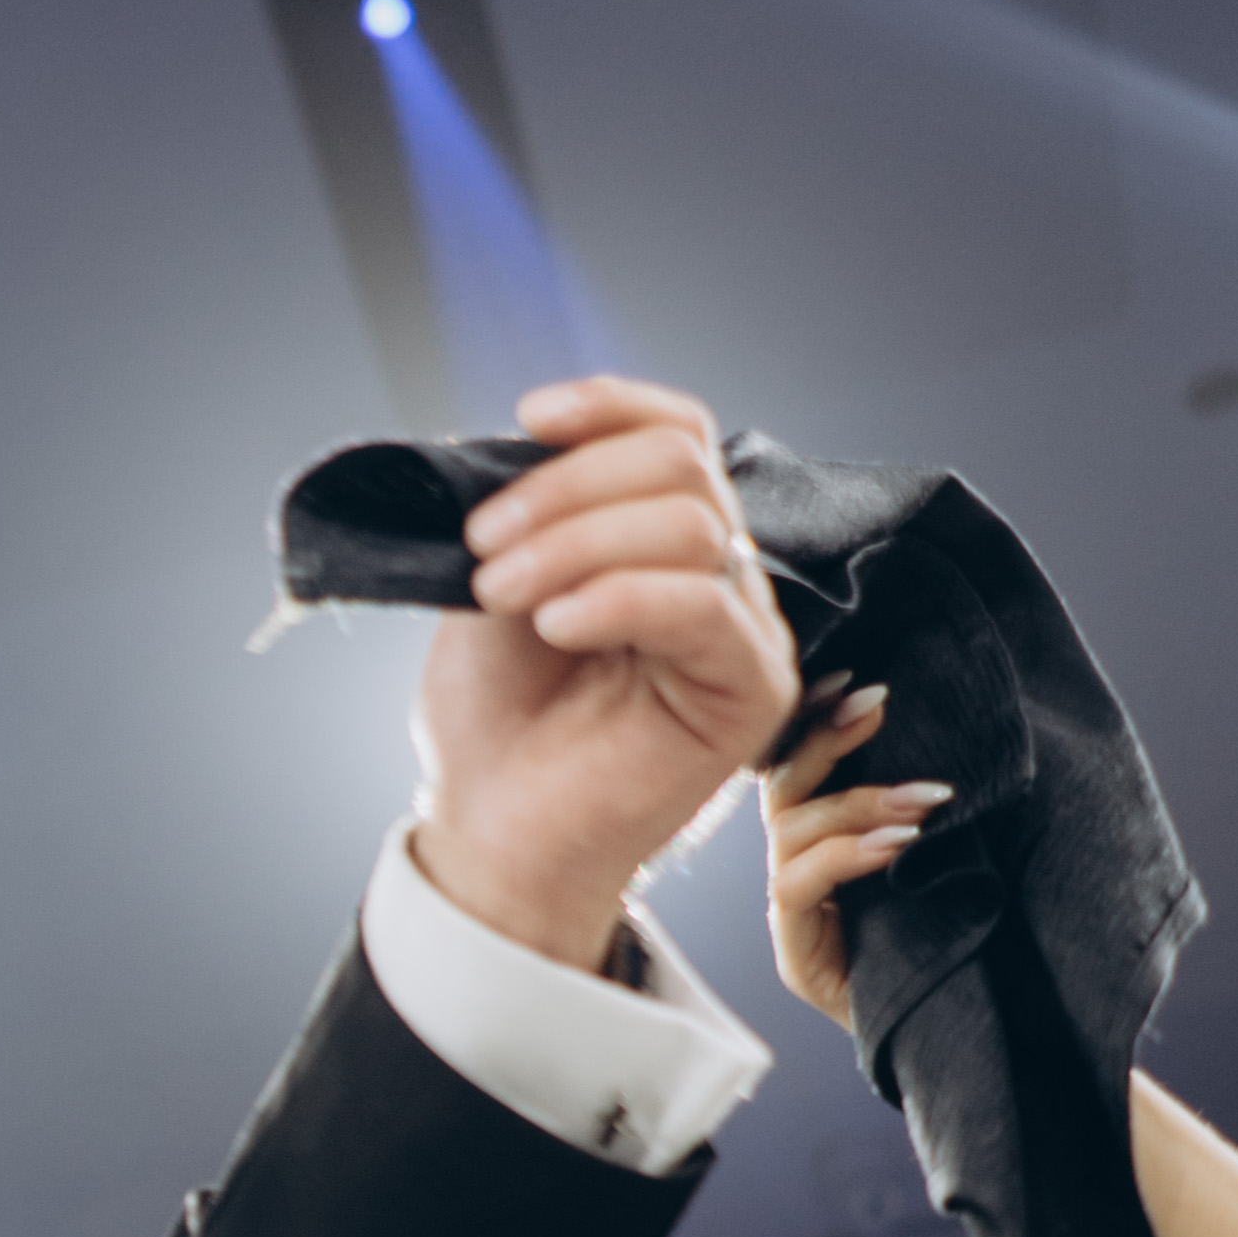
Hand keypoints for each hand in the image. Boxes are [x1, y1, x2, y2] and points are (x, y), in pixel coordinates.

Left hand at [410, 376, 800, 972]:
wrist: (492, 830)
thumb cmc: (496, 720)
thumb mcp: (494, 584)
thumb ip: (529, 513)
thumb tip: (531, 446)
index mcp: (659, 539)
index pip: (676, 432)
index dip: (610, 406)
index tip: (529, 418)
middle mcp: (716, 575)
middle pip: (680, 465)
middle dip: (567, 488)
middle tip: (485, 544)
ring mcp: (742, 630)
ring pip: (690, 524)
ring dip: (576, 542)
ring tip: (503, 593)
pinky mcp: (753, 691)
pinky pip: (702, 605)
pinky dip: (618, 596)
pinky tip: (557, 624)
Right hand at [759, 683, 944, 1028]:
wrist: (955, 1040)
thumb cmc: (958, 946)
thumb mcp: (949, 862)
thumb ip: (928, 813)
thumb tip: (957, 735)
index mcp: (824, 841)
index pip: (800, 766)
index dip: (817, 720)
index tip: (856, 681)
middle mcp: (797, 869)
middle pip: (784, 784)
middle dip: (827, 737)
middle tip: (879, 703)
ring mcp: (791, 912)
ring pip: (789, 828)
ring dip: (857, 800)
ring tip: (924, 798)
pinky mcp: (795, 955)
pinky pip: (798, 884)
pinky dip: (846, 853)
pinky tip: (896, 844)